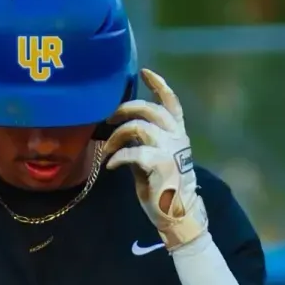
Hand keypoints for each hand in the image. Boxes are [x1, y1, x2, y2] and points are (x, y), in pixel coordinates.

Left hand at [102, 68, 206, 249]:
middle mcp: (176, 136)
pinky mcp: (160, 164)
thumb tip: (121, 128)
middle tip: (108, 120)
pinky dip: (117, 157)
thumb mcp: (152, 156)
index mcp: (177, 132)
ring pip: (138, 127)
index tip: (144, 71)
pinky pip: (133, 152)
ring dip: (116, 137)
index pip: (170, 101)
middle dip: (124, 110)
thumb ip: (142, 140)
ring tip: (107, 150)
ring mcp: (170, 149)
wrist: (176, 212)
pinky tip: (110, 166)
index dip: (158, 84)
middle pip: (148, 109)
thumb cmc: (161, 185)